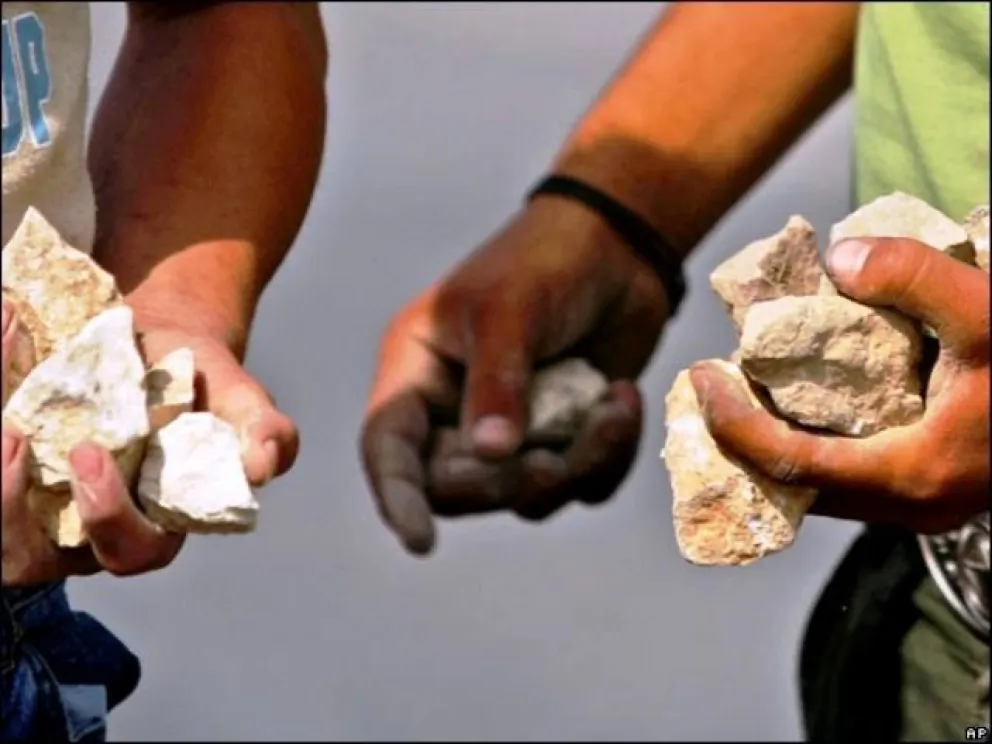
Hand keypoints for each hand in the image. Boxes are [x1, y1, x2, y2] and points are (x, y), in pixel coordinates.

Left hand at [2, 300, 298, 586]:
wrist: (151, 341)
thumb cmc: (201, 380)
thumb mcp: (240, 397)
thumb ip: (266, 430)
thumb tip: (263, 466)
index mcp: (155, 526)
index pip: (128, 550)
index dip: (106, 517)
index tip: (90, 453)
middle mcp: (86, 528)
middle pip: (26, 558)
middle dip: (6, 507)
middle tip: (10, 436)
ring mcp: (35, 500)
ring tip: (1, 408)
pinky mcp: (5, 466)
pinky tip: (4, 334)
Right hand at [361, 196, 669, 554]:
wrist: (619, 246)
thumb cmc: (547, 260)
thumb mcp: (511, 310)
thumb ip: (497, 383)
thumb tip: (490, 457)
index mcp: (418, 372)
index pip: (389, 447)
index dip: (398, 497)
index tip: (420, 543)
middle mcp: (454, 410)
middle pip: (458, 487)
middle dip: (510, 481)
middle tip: (556, 459)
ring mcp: (511, 430)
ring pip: (526, 494)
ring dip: (577, 465)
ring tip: (614, 408)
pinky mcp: (562, 438)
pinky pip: (580, 485)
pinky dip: (608, 458)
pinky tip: (624, 401)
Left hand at [691, 237, 989, 533]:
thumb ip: (915, 277)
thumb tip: (836, 256)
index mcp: (914, 474)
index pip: (789, 465)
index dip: (733, 423)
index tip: (700, 375)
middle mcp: (911, 505)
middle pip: (793, 488)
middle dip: (740, 442)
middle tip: (708, 388)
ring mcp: (922, 505)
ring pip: (820, 489)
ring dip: (772, 447)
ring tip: (739, 392)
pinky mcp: (931, 488)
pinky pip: (848, 479)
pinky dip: (809, 447)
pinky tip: (797, 407)